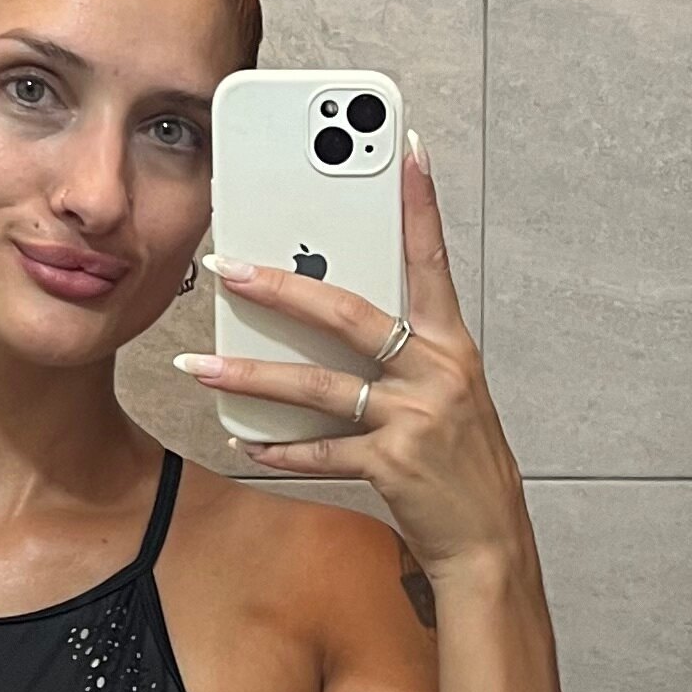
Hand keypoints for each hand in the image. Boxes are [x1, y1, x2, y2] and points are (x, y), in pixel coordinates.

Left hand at [176, 137, 527, 574]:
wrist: (489, 541)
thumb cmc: (461, 463)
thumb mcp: (446, 395)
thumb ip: (400, 355)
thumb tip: (328, 321)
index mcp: (452, 346)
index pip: (432, 260)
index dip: (420, 203)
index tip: (405, 150)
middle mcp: (439, 372)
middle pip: (349, 314)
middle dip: (282, 287)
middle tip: (228, 268)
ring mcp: (418, 417)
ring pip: (321, 386)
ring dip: (253, 375)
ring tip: (203, 365)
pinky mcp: (395, 464)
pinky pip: (323, 451)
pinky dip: (281, 449)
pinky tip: (245, 442)